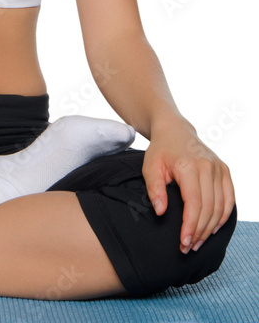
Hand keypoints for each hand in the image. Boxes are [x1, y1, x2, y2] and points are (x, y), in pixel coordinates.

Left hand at [141, 117, 235, 254]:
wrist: (175, 130)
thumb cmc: (161, 150)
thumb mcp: (150, 166)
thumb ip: (154, 189)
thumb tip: (160, 212)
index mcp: (189, 166)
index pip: (194, 203)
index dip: (190, 226)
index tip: (183, 243)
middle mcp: (207, 166)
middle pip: (208, 208)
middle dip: (199, 232)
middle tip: (188, 247)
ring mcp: (218, 168)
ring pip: (220, 207)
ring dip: (210, 229)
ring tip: (198, 242)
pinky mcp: (224, 170)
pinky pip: (229, 199)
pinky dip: (224, 216)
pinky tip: (214, 229)